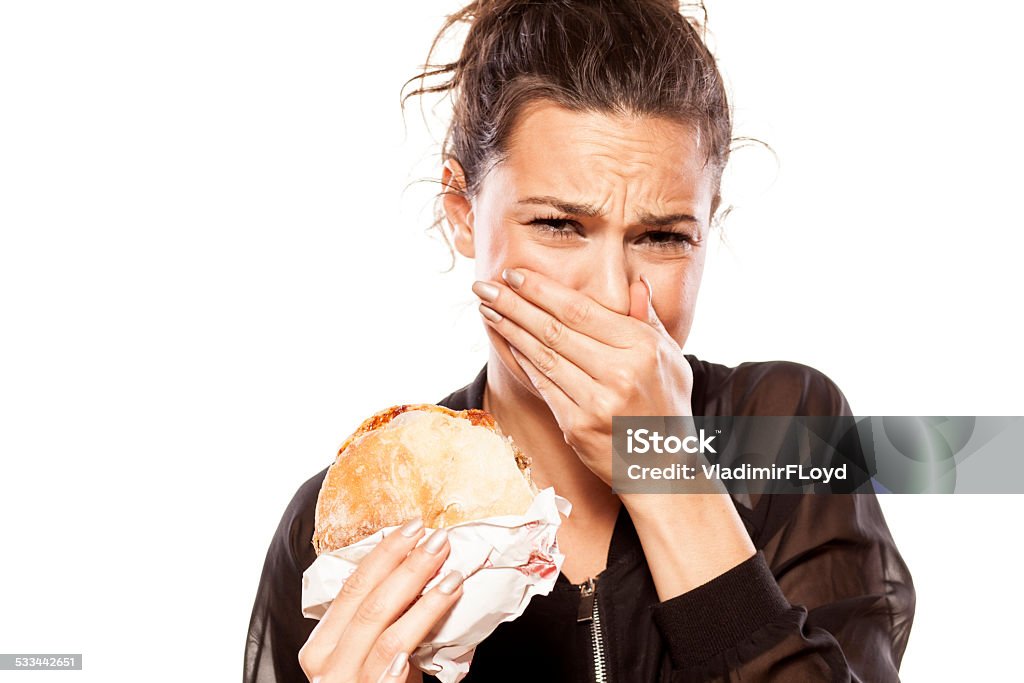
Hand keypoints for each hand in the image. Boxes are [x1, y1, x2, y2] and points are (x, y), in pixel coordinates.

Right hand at [298, 518, 463, 682]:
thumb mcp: (375, 653)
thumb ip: (387, 621)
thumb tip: (422, 571)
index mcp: (322, 645)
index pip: (353, 587)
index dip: (385, 554)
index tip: (414, 527)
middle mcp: (326, 666)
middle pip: (369, 603)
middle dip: (408, 567)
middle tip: (439, 541)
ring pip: (384, 635)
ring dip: (422, 602)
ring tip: (451, 577)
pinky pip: (384, 676)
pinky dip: (399, 659)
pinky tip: (414, 647)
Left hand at [473, 267, 693, 485]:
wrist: (665, 468)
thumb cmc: (667, 406)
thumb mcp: (671, 357)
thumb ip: (648, 319)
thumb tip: (635, 283)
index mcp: (641, 347)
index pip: (580, 310)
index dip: (542, 290)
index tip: (514, 274)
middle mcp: (619, 373)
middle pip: (554, 330)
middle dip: (514, 303)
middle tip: (485, 285)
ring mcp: (596, 402)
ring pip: (543, 356)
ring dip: (510, 329)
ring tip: (487, 308)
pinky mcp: (577, 426)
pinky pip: (543, 385)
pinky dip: (523, 361)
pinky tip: (506, 342)